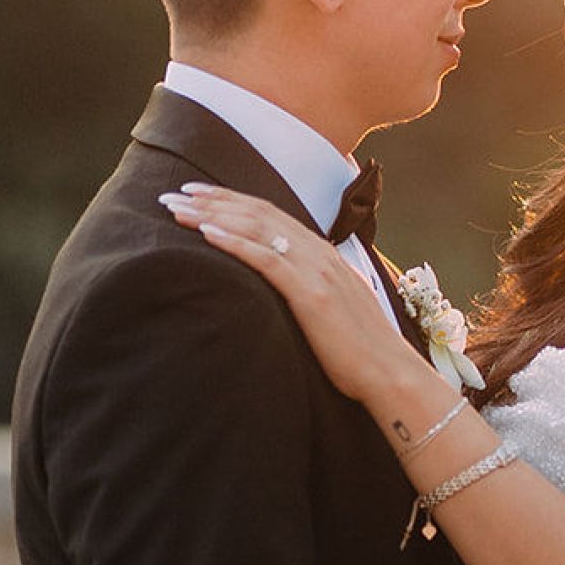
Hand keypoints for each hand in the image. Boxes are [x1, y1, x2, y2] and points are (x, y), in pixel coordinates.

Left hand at [166, 184, 415, 405]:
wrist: (389, 372)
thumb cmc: (361, 349)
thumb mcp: (337, 305)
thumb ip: (316, 287)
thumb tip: (297, 285)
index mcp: (322, 254)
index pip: (270, 215)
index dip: (232, 200)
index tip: (199, 194)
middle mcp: (317, 253)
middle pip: (257, 213)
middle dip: (213, 200)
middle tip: (174, 192)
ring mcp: (314, 271)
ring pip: (255, 228)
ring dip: (212, 214)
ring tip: (177, 208)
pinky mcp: (310, 294)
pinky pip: (265, 259)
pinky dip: (233, 241)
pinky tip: (205, 232)